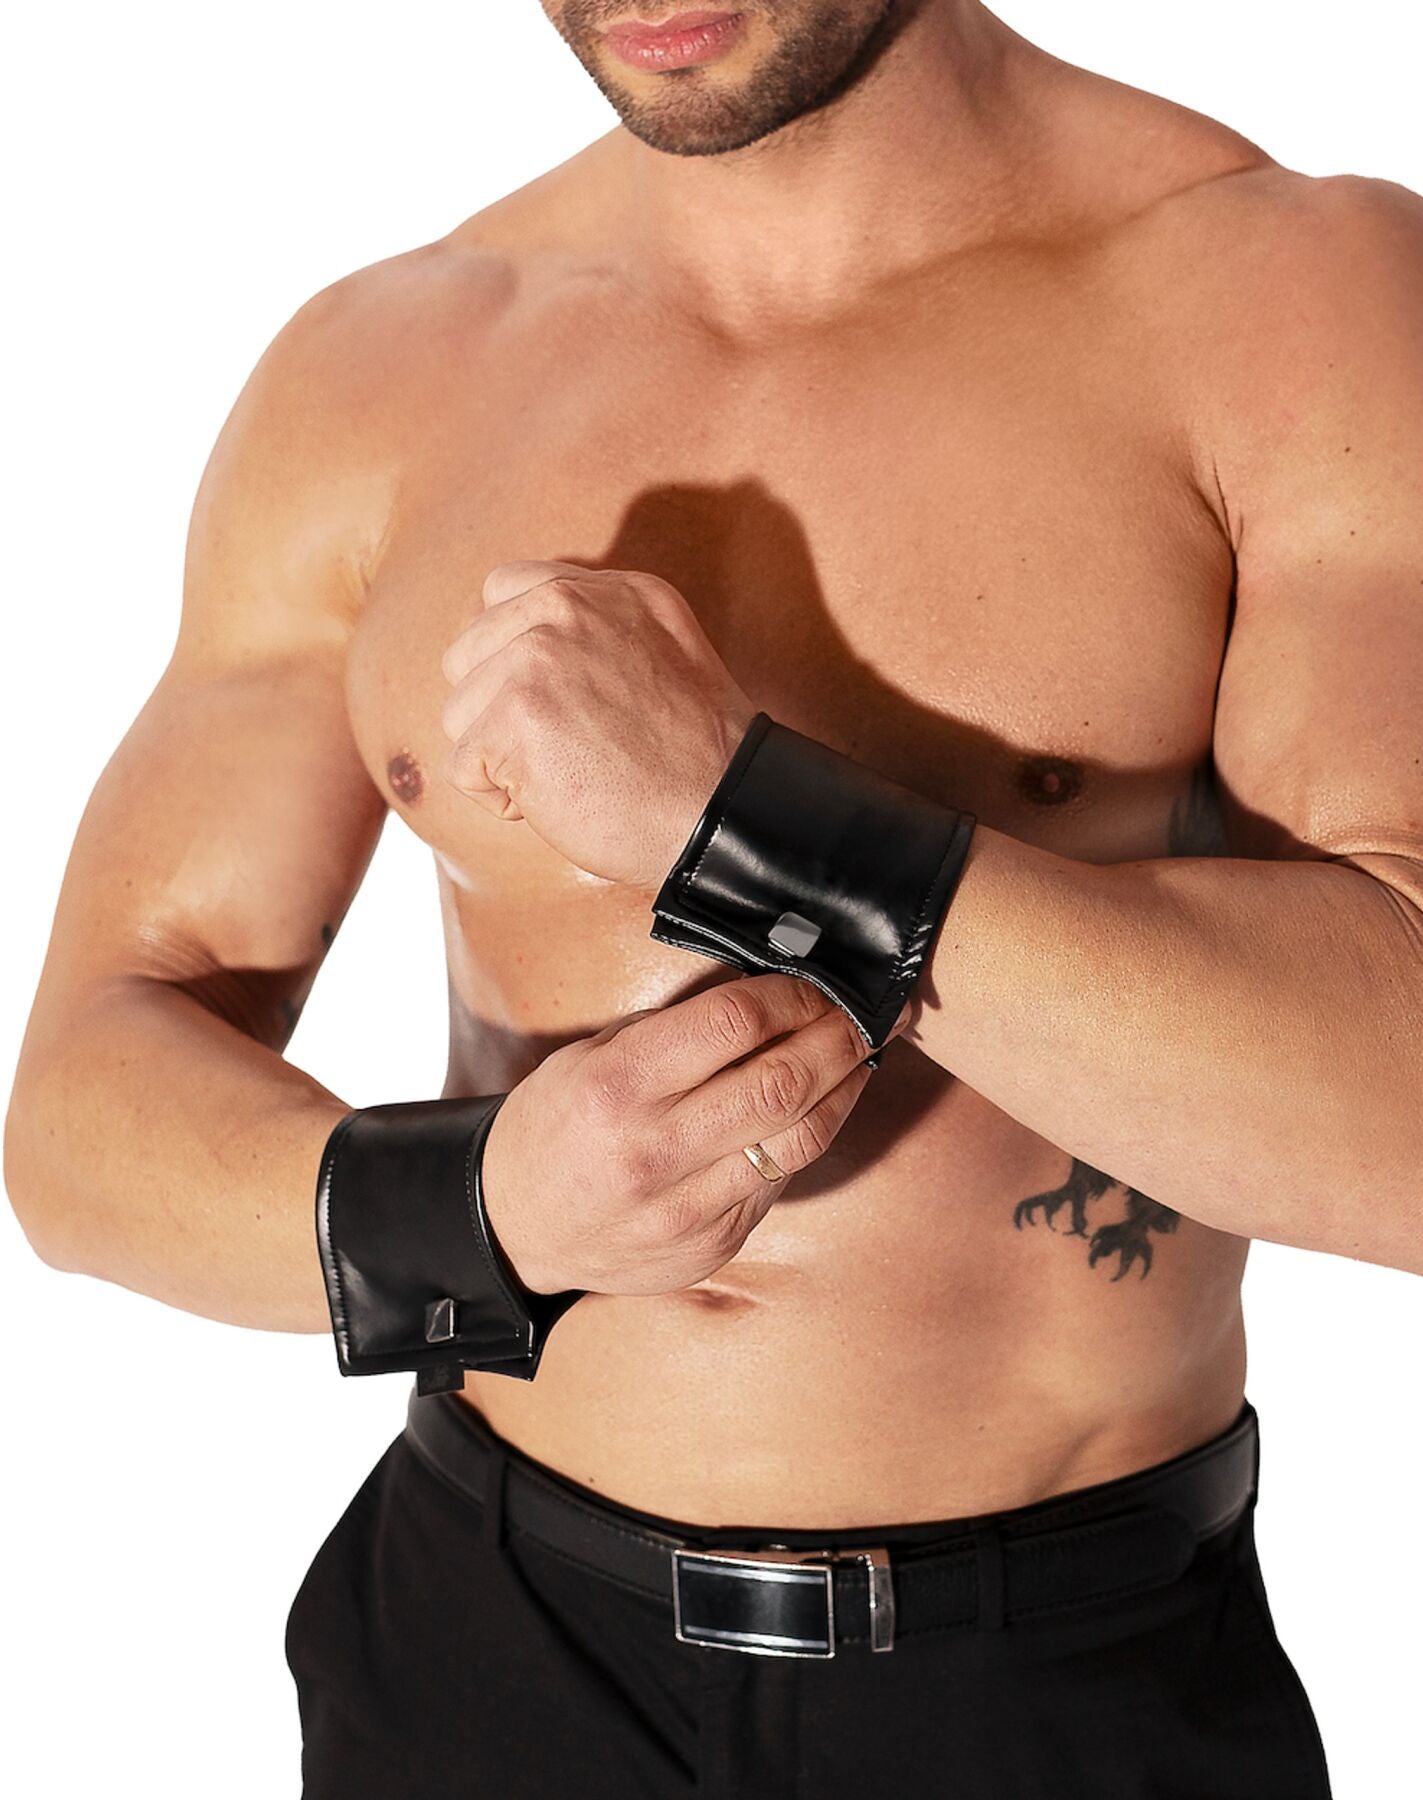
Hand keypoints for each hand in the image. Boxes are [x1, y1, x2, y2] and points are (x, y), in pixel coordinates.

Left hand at [439, 560, 757, 888]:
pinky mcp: (513, 717)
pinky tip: (556, 800)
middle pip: (467, 654)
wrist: (720, 815)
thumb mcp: (661, 654)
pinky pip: (463, 766)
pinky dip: (500, 799)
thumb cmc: (692, 760)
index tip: (549, 700)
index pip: (502, 591)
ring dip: (499, 757)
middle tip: (568, 746)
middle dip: (498, 710)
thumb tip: (515, 635)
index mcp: (606, 591)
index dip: (508, 656)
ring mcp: (537, 658)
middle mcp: (568, 607)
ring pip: (458, 712)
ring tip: (568, 773)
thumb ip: (595, 628)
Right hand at [479, 973, 911, 1296]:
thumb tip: (768, 990)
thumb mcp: (590, 1055)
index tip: (819, 982)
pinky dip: (811, 1136)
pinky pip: (780, 1182)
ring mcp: (686, 1208)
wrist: (514, 1228)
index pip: (733, 1023)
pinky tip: (825, 1106)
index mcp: (617, 1085)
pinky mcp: (710, 1246)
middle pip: (783, 1081)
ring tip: (866, 1053)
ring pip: (800, 1138)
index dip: (793, 995)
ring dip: (846, 1088)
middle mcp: (654, 1150)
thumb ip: (673, 1028)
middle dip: (841, 1037)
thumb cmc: (555, 1124)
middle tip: (874, 1011)